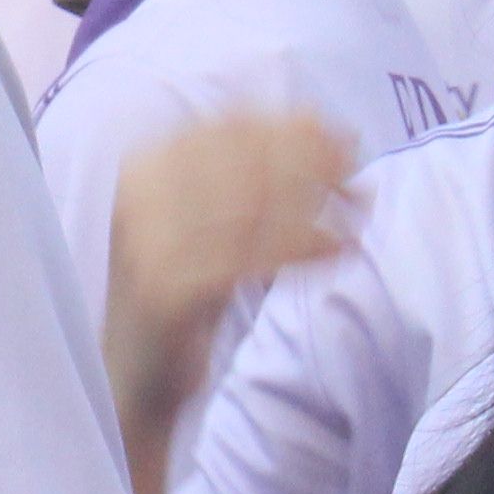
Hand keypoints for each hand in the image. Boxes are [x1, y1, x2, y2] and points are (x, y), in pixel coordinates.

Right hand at [106, 111, 362, 402]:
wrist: (134, 376)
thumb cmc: (184, 290)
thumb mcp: (206, 218)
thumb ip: (246, 171)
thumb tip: (312, 117)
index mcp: (142, 168)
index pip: (227, 126)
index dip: (292, 127)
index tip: (342, 137)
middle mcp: (137, 199)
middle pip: (240, 161)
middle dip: (310, 161)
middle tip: (357, 175)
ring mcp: (148, 246)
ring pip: (248, 206)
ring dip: (315, 202)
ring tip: (359, 208)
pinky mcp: (167, 292)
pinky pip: (247, 258)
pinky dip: (302, 248)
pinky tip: (340, 248)